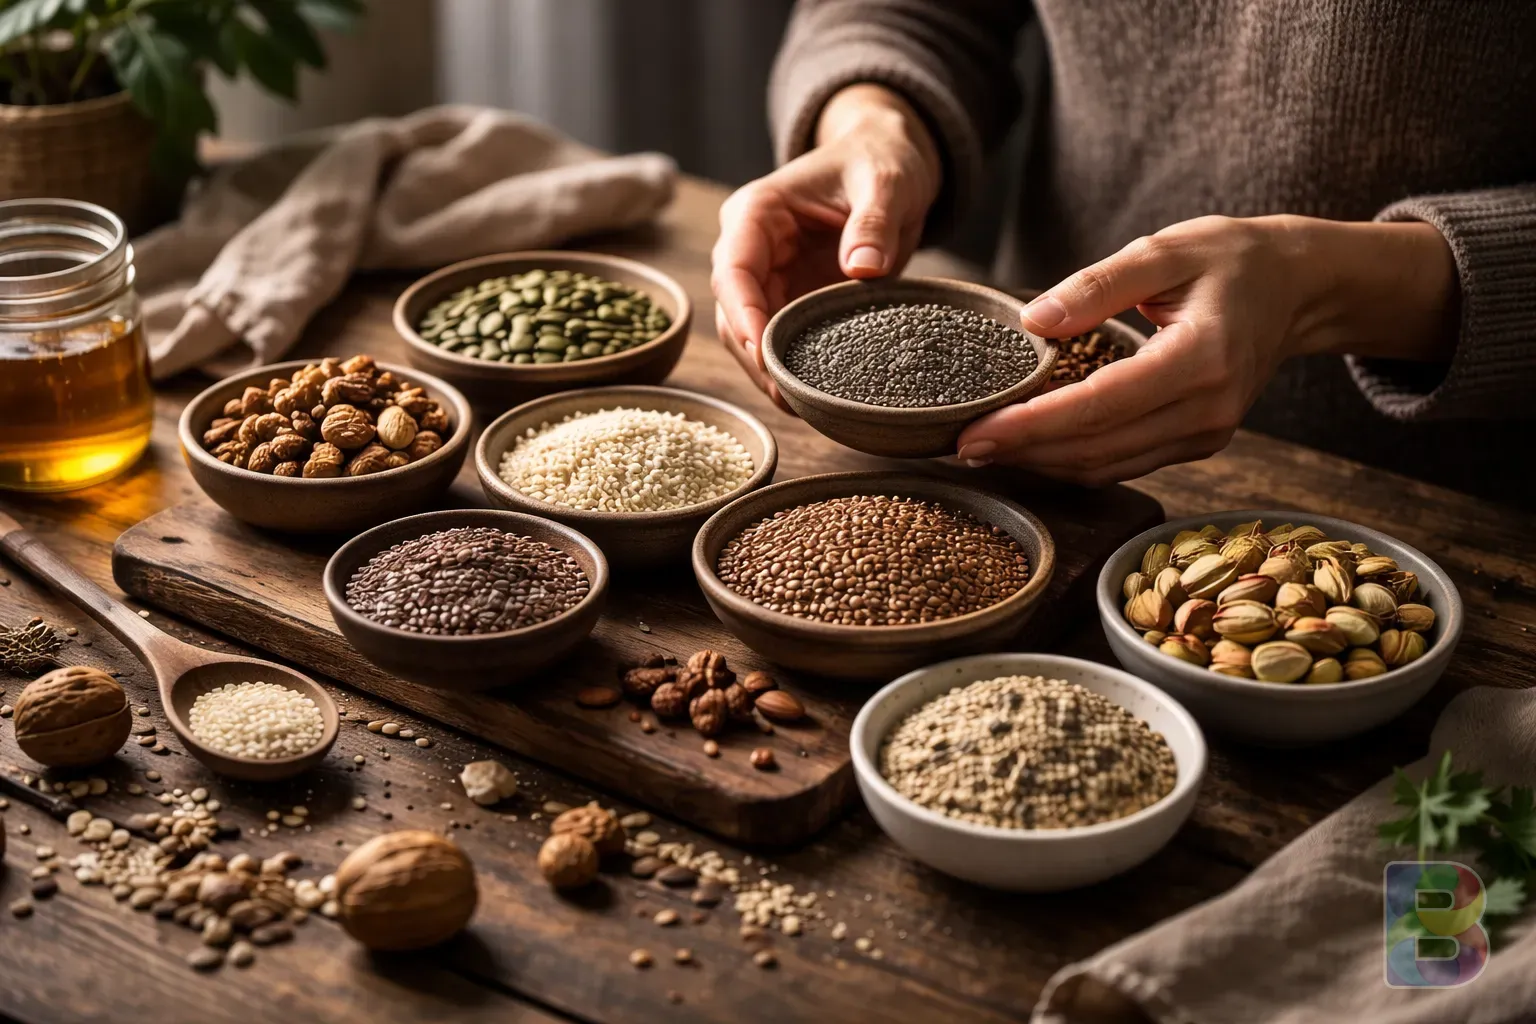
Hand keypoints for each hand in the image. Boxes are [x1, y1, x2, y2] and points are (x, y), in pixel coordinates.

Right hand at [711, 84, 940, 406]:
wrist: (888, 162)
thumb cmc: (881, 161)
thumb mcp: (886, 181)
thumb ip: (874, 221)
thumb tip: (863, 266)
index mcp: (757, 212)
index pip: (733, 269)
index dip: (742, 312)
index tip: (762, 351)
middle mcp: (750, 248)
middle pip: (733, 311)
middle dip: (755, 356)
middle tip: (789, 396)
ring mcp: (768, 277)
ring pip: (749, 334)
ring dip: (769, 371)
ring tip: (801, 407)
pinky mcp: (789, 299)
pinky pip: (779, 340)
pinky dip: (790, 368)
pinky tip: (812, 398)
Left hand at [956, 214, 1457, 484]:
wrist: (1297, 288)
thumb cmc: (1231, 259)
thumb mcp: (1164, 250)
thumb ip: (1097, 285)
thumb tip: (1035, 321)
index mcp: (1200, 358)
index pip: (1098, 406)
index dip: (1030, 426)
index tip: (973, 432)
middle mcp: (1207, 409)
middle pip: (1096, 448)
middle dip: (1022, 452)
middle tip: (957, 446)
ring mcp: (1206, 434)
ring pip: (1107, 466)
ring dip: (1042, 464)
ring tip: (981, 449)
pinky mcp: (1198, 442)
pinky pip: (1124, 463)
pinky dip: (1073, 460)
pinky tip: (1030, 446)